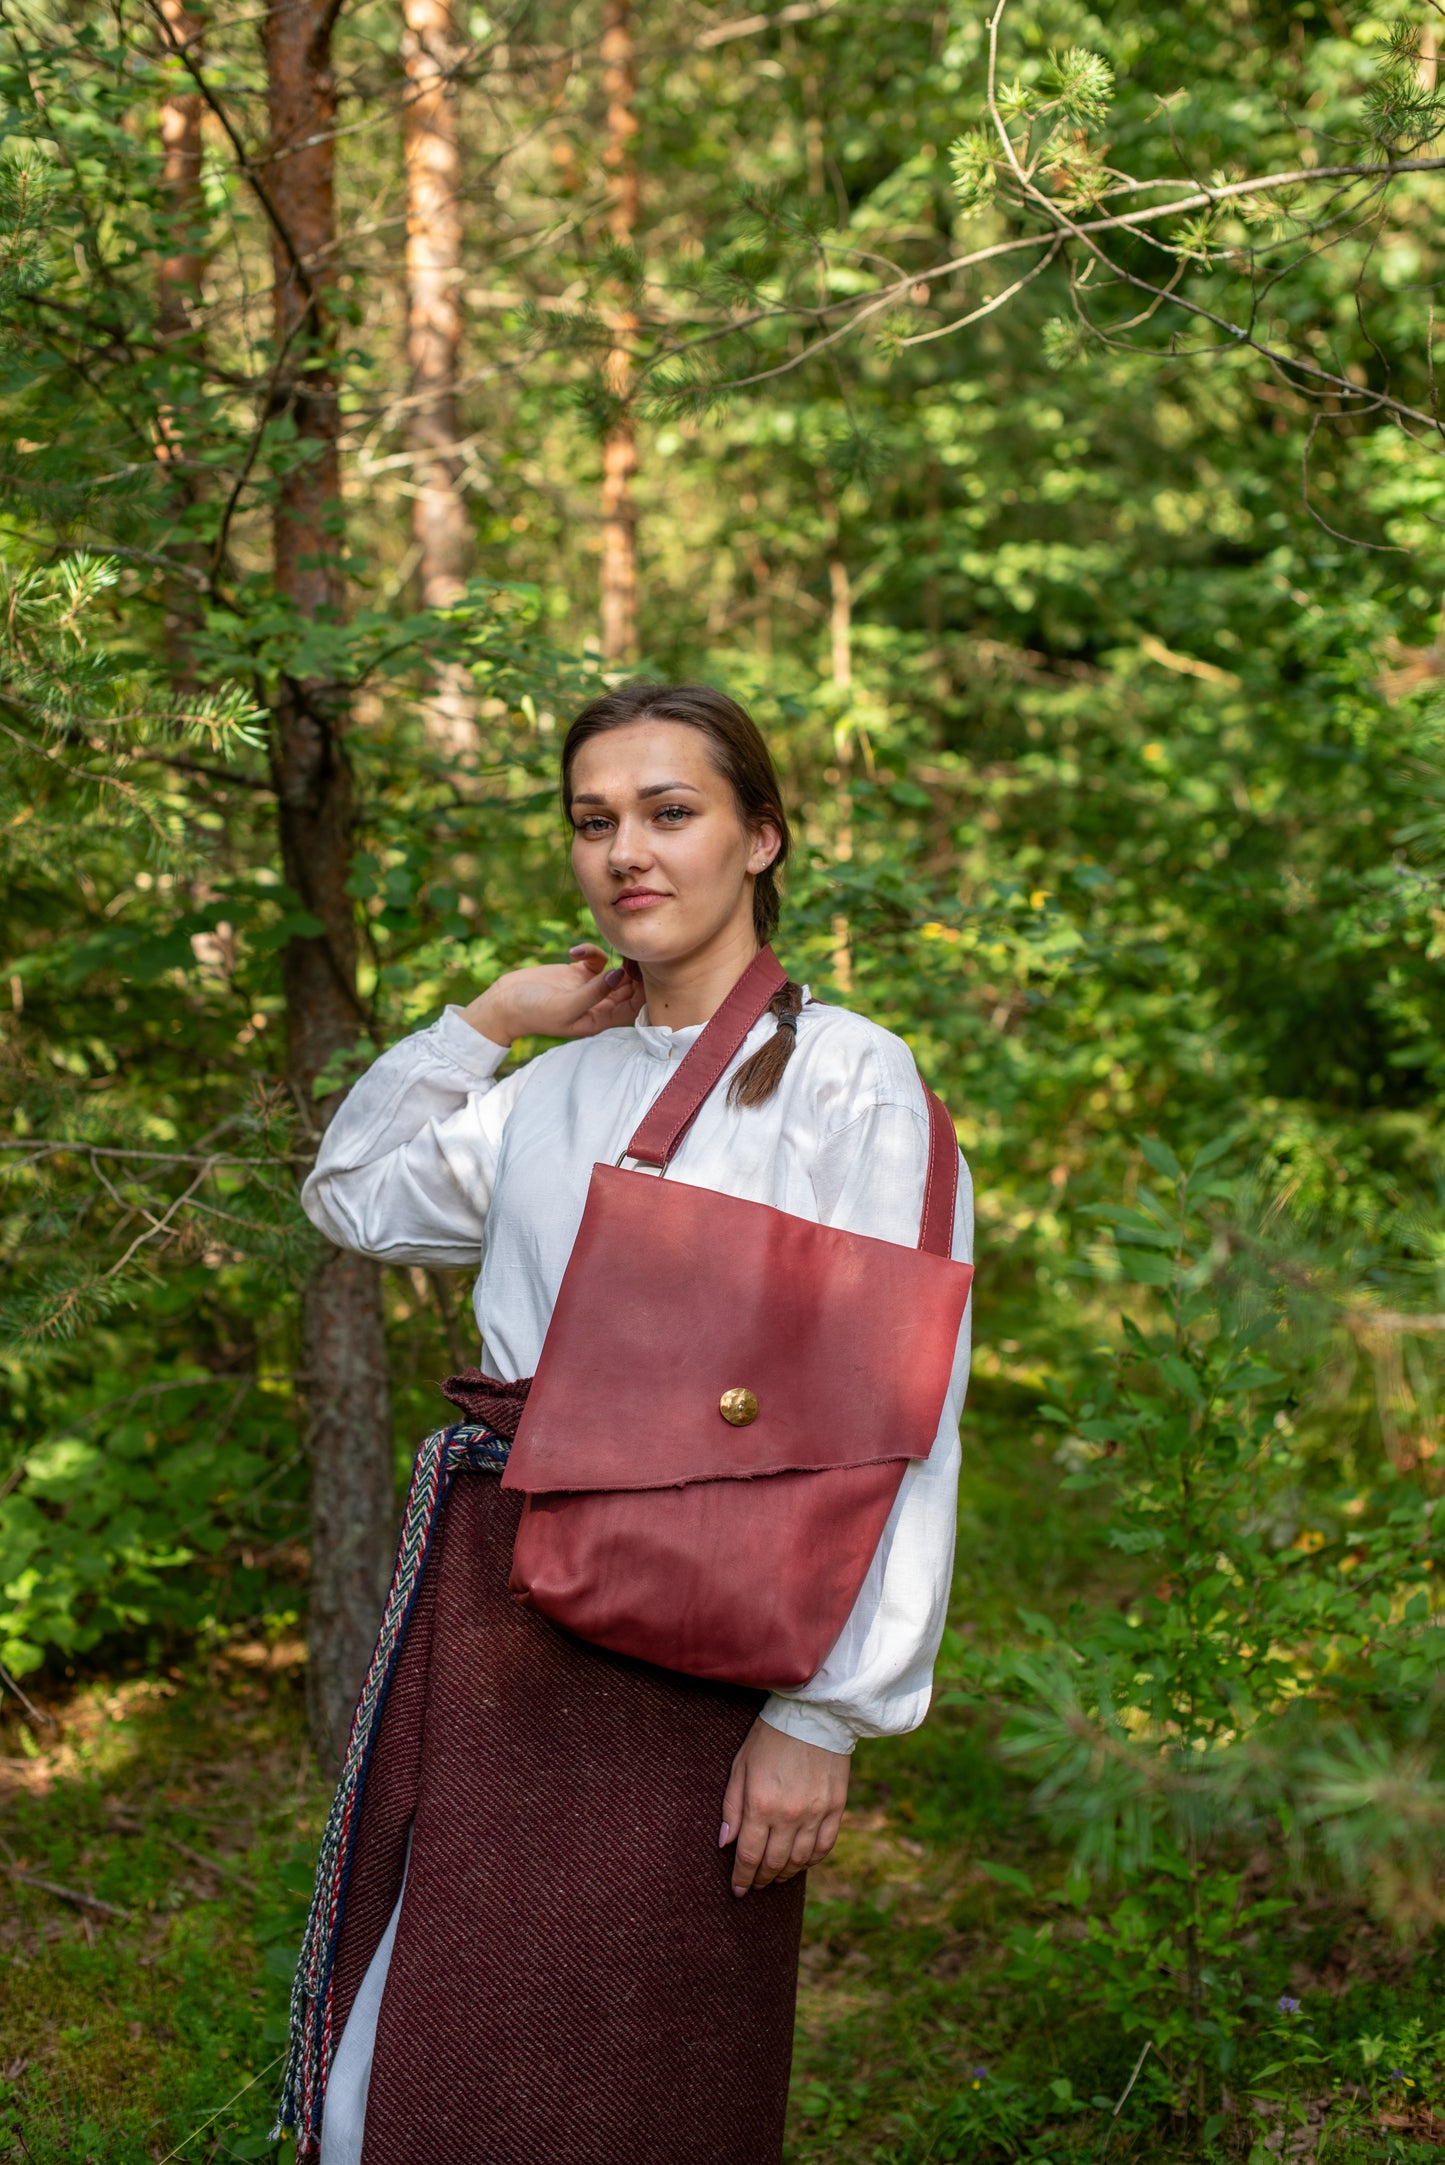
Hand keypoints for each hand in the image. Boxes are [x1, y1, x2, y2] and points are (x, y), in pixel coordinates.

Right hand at [461, 943, 643, 1047]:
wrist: (503, 1003)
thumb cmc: (532, 1012)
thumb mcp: (566, 1006)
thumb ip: (594, 993)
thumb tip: (619, 975)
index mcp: (599, 1020)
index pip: (633, 1007)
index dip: (642, 990)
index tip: (638, 970)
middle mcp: (598, 1005)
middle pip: (629, 988)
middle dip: (632, 971)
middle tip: (628, 953)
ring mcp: (588, 987)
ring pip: (615, 971)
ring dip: (613, 959)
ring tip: (604, 950)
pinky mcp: (576, 972)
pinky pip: (595, 959)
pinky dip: (590, 952)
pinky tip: (573, 952)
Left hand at [719, 1716, 849, 1895]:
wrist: (813, 1714)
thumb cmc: (770, 1737)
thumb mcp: (741, 1766)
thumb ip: (732, 1807)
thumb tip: (725, 1843)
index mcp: (761, 1805)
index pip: (749, 1856)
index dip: (742, 1878)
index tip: (737, 1890)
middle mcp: (790, 1815)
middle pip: (774, 1863)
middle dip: (761, 1879)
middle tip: (754, 1885)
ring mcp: (816, 1813)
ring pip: (800, 1860)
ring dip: (785, 1873)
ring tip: (775, 1876)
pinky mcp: (836, 1808)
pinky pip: (824, 1847)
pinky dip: (811, 1860)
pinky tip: (802, 1862)